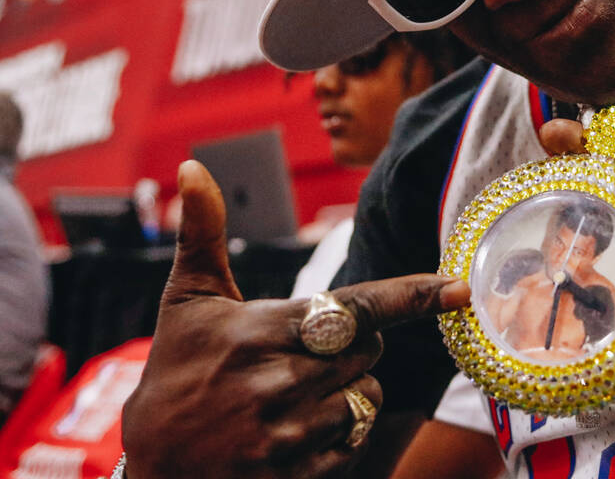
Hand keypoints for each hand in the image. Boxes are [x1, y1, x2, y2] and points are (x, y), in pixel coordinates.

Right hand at [121, 160, 469, 478]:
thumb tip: (192, 166)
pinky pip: (354, 438)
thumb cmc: (176, 370)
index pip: (356, 308)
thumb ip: (203, 231)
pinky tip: (294, 427)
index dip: (412, 297)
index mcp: (264, 330)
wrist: (153, 465)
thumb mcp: (187, 299)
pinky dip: (338, 431)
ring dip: (346, 388)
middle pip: (370, 349)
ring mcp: (290, 432)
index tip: (460, 289)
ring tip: (292, 392)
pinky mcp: (297, 473)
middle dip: (350, 344)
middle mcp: (282, 382)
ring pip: (368, 394)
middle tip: (300, 351)